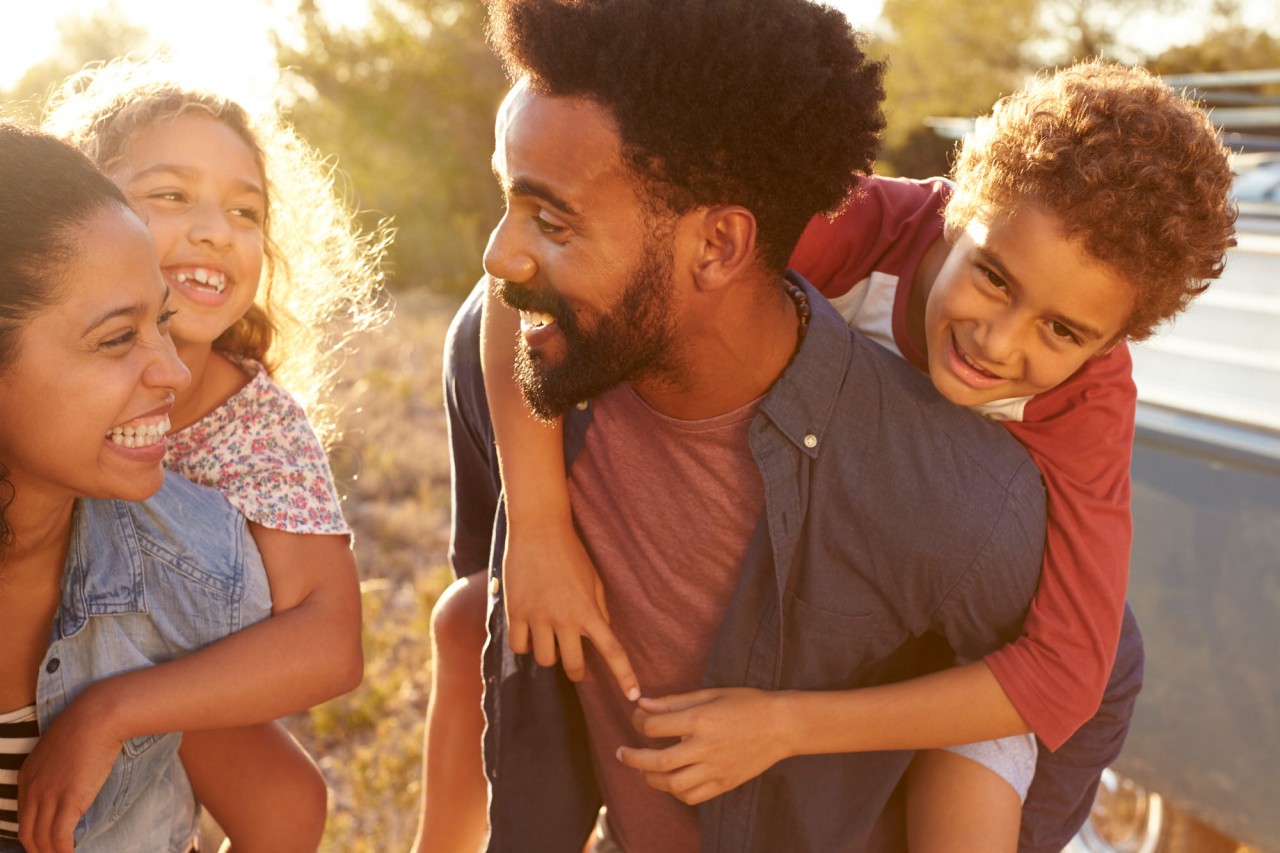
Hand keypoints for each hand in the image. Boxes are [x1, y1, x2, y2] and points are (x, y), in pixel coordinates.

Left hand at [18, 687, 124, 852]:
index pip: (22, 818)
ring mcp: (48, 795)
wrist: (98, 716)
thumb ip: (58, 769)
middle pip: (27, 834)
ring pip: (41, 839)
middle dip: (38, 851)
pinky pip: (59, 836)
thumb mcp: (62, 748)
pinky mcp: (68, 799)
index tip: (44, 845)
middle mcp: (32, 789)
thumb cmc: (88, 726)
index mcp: (27, 776)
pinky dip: (63, 851)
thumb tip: (71, 783)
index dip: (32, 837)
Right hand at [503, 515, 639, 699]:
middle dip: (578, 671)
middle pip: (573, 667)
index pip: (613, 651)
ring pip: (545, 660)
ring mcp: (538, 617)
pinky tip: (528, 633)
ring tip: (549, 639)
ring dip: (549, 654)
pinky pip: (519, 647)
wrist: (539, 529)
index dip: (624, 677)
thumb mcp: (594, 580)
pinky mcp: (516, 612)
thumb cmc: (571, 553)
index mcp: (590, 611)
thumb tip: (602, 634)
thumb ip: (599, 610)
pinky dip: (524, 645)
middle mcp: (565, 619)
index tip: (634, 696)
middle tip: (577, 666)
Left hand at [617, 688, 792, 804]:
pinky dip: (676, 792)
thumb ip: (674, 702)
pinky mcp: (724, 783)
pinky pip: (693, 796)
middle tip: (621, 753)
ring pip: (673, 784)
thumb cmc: (747, 703)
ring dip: (651, 778)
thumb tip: (643, 704)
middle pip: (658, 761)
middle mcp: (706, 747)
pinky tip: (671, 781)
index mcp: (701, 720)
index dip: (638, 721)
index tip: (637, 718)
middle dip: (633, 758)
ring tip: (643, 769)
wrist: (782, 726)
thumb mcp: (711, 694)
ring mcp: (716, 769)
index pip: (655, 726)